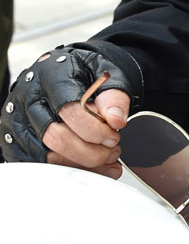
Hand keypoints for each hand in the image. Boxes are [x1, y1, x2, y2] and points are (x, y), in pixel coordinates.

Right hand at [1, 46, 135, 175]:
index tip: (114, 134)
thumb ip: (114, 96)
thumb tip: (116, 120)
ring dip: (83, 164)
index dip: (96, 129)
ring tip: (106, 157)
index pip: (70, 111)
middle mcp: (29, 99)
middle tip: (112, 149)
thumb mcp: (107, 74)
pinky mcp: (17, 142)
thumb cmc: (85, 74)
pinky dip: (71, 170)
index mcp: (51, 76)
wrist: (67, 73)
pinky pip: (43, 167)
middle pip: (56, 138)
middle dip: (91, 152)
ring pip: (48, 157)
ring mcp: (19, 122)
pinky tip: (91, 167)